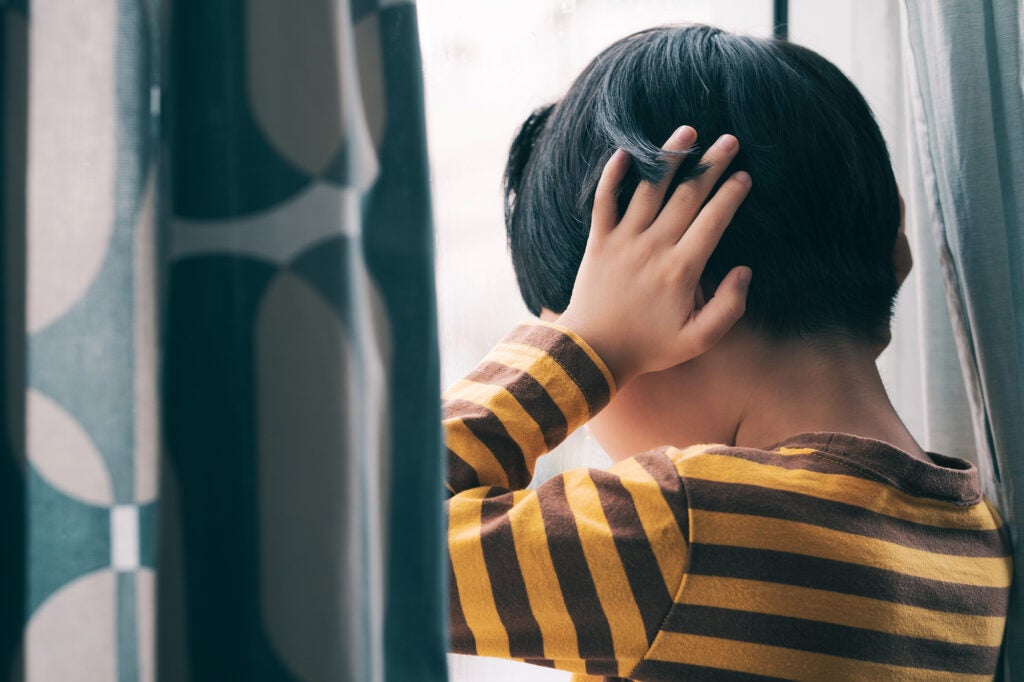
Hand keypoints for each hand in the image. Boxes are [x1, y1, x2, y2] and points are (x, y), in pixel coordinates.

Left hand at [555, 126, 752, 386]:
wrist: (594, 352)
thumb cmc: (649, 346)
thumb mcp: (698, 340)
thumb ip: (729, 307)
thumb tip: (744, 270)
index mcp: (681, 270)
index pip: (713, 221)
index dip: (731, 195)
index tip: (744, 176)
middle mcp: (653, 248)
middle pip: (687, 196)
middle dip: (711, 165)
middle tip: (729, 141)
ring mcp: (623, 242)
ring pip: (648, 190)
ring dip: (669, 157)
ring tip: (688, 131)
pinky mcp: (599, 242)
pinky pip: (603, 201)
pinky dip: (611, 176)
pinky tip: (624, 151)